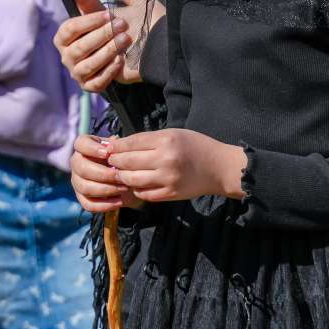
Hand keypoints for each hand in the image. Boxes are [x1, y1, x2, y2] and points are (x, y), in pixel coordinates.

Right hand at [53, 0, 161, 92]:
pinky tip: (121, 60)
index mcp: (69, 35)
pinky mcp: (94, 85)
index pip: (68, 28)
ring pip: (87, 65)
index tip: (108, 14)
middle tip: (123, 26)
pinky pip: (96, 82)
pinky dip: (108, 71)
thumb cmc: (134, 24)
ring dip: (107, 51)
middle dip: (101, 36)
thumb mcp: (115, 8)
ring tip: (125, 40)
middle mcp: (70, 55)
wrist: (157, 44)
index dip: (88, 21)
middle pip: (78, 48)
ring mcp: (81, 72)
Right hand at [70, 134, 140, 213]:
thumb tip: (116, 142)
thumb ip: (119, 146)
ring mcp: (77, 181)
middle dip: (103, 174)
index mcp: (85, 146)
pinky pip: (88, 204)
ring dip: (106, 189)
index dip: (91, 149)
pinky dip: (104, 205)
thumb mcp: (124, 150)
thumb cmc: (124, 160)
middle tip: (120, 176)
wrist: (129, 180)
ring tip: (123, 188)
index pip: (80, 143)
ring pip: (85, 187)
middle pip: (82, 168)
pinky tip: (119, 202)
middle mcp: (77, 162)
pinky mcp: (82, 197)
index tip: (107, 154)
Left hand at [106, 129, 247, 203]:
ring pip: (131, 180)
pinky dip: (137, 189)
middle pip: (127, 162)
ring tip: (123, 173)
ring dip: (123, 177)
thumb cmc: (196, 146)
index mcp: (166, 140)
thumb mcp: (173, 134)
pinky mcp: (170, 194)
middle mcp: (165, 159)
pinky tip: (138, 184)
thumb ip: (147, 140)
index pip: (130, 143)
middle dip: (115, 162)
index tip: (109, 149)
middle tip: (111, 162)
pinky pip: (143, 194)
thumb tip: (119, 144)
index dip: (116, 147)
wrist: (219, 168)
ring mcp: (167, 179)